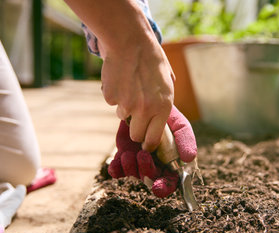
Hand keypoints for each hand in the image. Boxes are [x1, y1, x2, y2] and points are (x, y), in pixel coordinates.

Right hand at [64, 0, 174, 151]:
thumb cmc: (151, 59)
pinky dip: (114, 94)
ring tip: (130, 86)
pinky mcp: (111, 97)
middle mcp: (146, 110)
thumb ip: (164, 102)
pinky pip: (112, 102)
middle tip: (136, 116)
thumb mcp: (167, 81)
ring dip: (125, 107)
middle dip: (135, 129)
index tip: (145, 144)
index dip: (148, 144)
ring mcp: (127, 105)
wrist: (130, 41)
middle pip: (135, 135)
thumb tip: (161, 119)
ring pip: (122, 117)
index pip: (153, 140)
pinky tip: (120, 79)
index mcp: (163, 107)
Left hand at [108, 106, 196, 197]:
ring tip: (129, 153)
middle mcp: (154, 164)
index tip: (157, 187)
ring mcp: (138, 161)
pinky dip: (116, 169)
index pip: (169, 182)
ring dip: (130, 167)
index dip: (164, 187)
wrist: (145, 100)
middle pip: (149, 180)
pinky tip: (116, 162)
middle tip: (142, 155)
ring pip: (133, 174)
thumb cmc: (167, 114)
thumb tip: (189, 158)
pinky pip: (118, 169)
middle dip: (145, 171)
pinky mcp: (123, 155)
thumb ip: (185, 140)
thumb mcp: (179, 125)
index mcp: (170, 162)